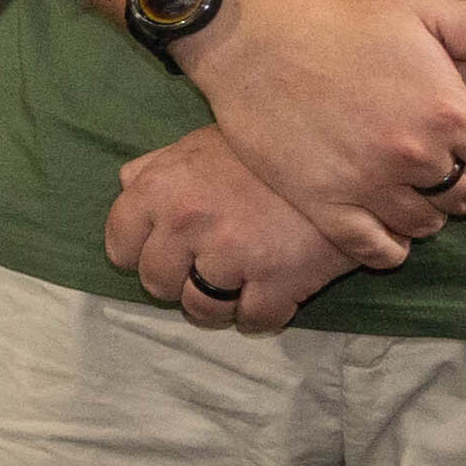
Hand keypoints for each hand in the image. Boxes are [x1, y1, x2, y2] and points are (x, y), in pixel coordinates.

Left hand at [107, 133, 352, 333]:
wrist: (344, 156)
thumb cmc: (265, 152)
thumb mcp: (202, 143)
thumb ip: (158, 167)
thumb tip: (128, 185)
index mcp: (160, 188)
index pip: (120, 246)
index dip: (139, 254)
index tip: (163, 255)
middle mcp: (186, 224)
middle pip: (157, 283)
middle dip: (178, 281)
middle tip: (206, 269)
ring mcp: (231, 256)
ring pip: (200, 309)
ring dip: (215, 305)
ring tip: (236, 288)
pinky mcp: (277, 282)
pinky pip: (252, 321)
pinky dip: (258, 317)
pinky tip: (269, 296)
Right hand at [177, 0, 465, 267]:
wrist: (252, 37)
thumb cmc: (343, 20)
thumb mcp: (426, 10)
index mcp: (446, 109)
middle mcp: (413, 155)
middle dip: (464, 181)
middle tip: (439, 164)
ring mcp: (367, 184)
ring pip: (427, 225)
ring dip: (427, 211)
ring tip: (409, 189)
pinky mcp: (324, 204)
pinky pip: (376, 251)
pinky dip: (390, 247)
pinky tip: (385, 226)